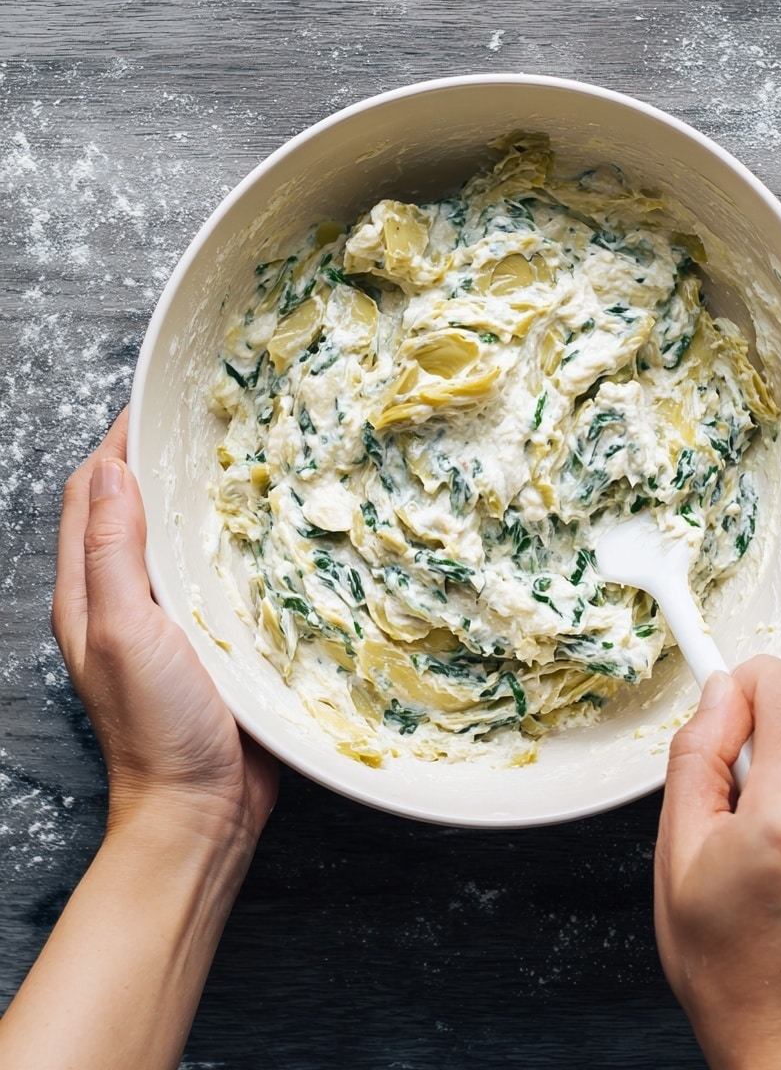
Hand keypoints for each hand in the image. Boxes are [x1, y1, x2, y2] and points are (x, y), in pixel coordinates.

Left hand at [52, 409, 277, 846]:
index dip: (117, 441)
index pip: (91, 493)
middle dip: (158, 456)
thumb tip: (108, 468)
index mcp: (89, 591)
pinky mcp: (212, 637)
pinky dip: (230, 539)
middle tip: (207, 417)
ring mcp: (169, 618)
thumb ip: (112, 552)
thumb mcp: (123, 631)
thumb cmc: (157, 726)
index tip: (156, 398)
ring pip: (176, 536)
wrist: (201, 808)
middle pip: (131, 507)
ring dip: (197, 494)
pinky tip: (265, 524)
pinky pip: (216, 572)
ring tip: (239, 455)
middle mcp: (124, 597)